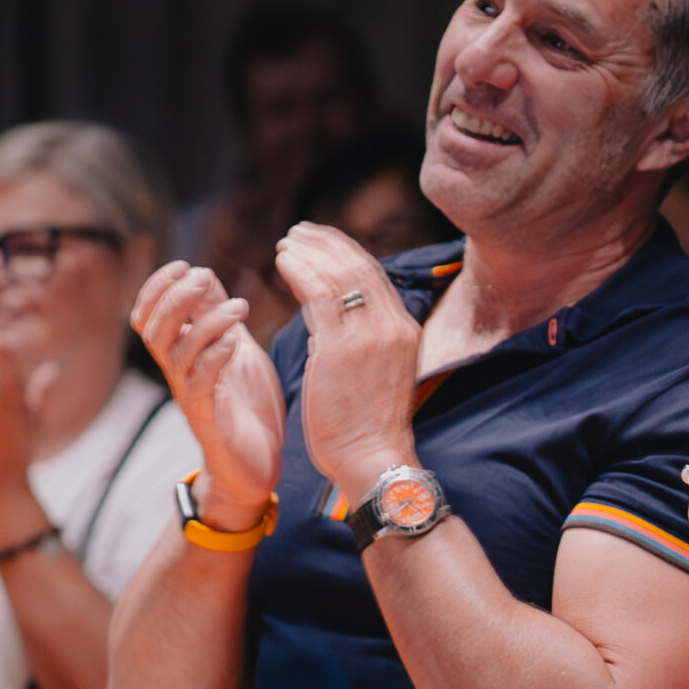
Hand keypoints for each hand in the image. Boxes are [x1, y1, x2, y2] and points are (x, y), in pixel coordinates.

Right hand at [132, 260, 285, 523]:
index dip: (157, 288)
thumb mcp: (235, 349)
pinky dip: (217, 356)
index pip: (147, 317)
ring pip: (178, 353)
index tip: (183, 264)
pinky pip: (202, 383)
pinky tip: (237, 339)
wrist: (255, 466)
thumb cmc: (245, 407)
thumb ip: (218, 317)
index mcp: (180, 356)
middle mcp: (177, 374)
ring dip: (206, 322)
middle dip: (174, 298)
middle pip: (154, 330)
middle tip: (204, 276)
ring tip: (239, 306)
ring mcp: (190, 397)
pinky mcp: (209, 419)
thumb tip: (206, 275)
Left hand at [274, 224, 417, 502]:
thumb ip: (363, 340)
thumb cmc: (369, 425)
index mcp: (405, 330)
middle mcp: (392, 326)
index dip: (346, 253)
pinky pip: (318, 295)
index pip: (376, 277)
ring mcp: (368, 336)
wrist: (373, 457)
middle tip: (300, 231)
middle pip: (359, 267)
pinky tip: (283, 262)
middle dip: (327, 244)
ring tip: (286, 242)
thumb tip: (335, 318)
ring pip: (338, 275)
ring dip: (309, 253)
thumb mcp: (379, 371)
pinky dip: (300, 272)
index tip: (322, 241)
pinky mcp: (340, 348)